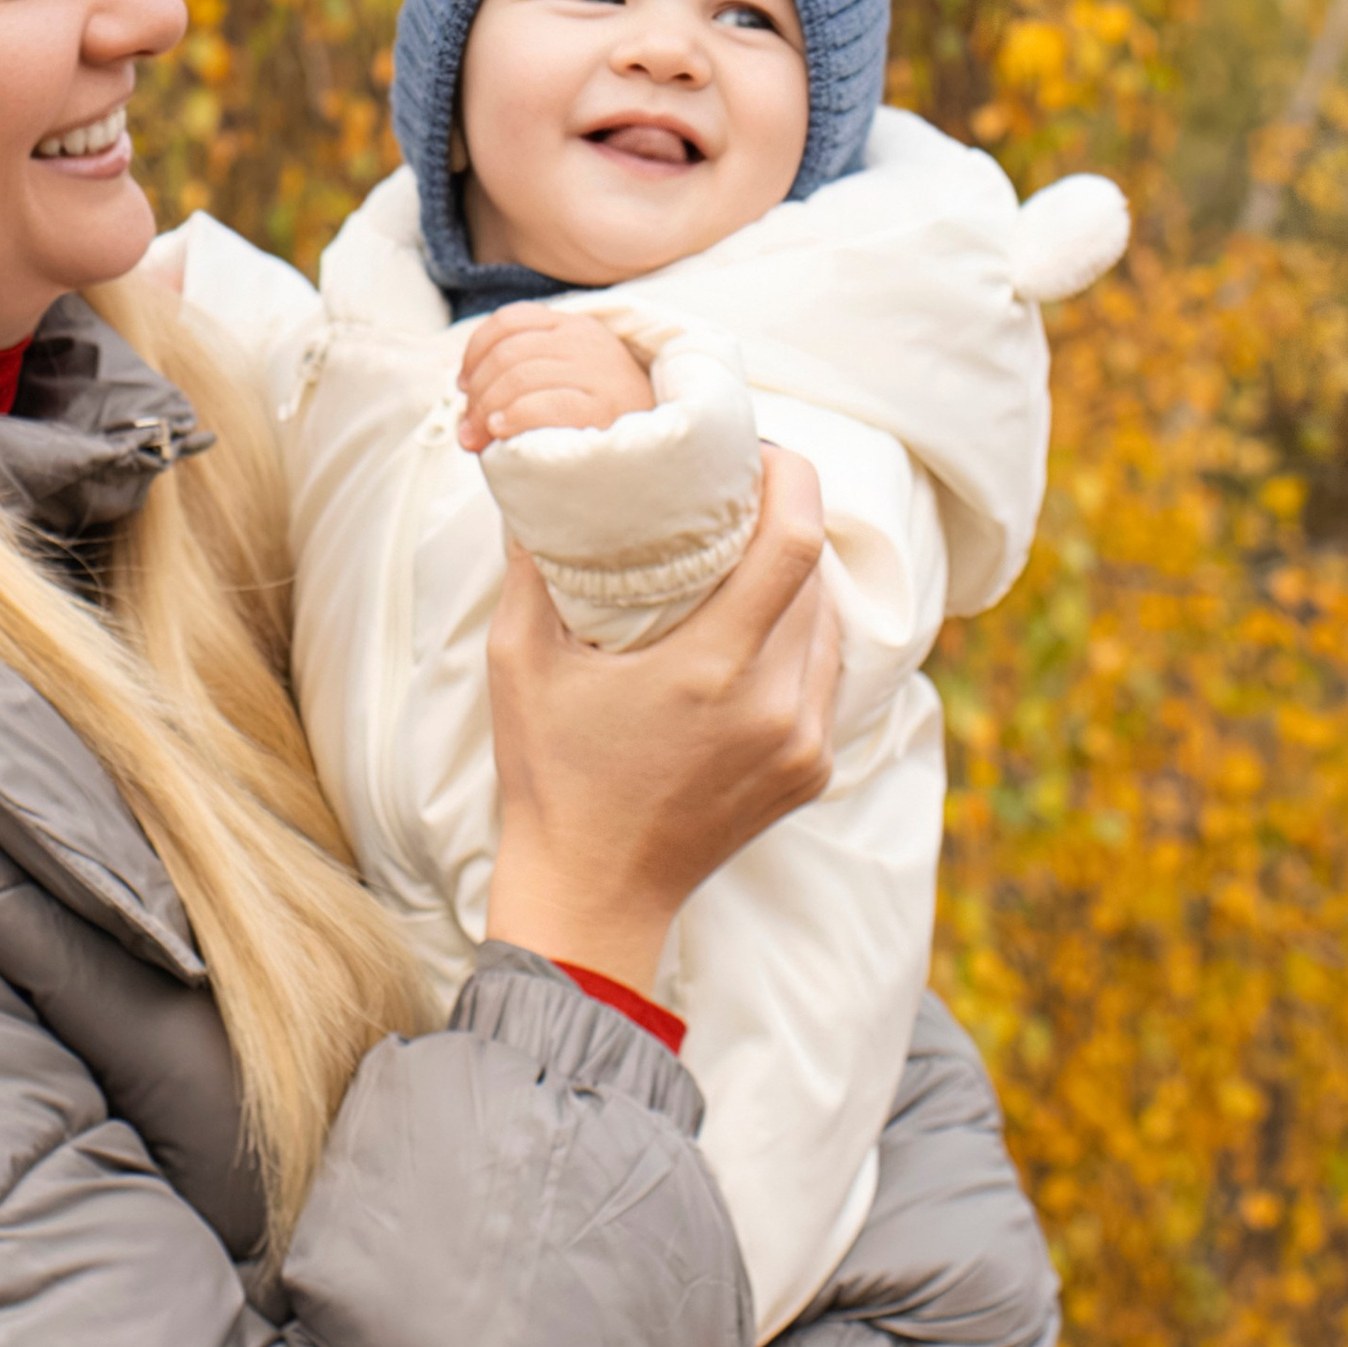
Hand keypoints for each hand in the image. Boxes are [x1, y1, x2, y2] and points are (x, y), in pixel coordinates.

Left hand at [459, 305, 654, 451]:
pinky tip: (501, 431)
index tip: (462, 386)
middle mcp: (588, 342)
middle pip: (508, 353)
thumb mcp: (559, 386)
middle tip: (468, 428)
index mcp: (574, 327)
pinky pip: (544, 404)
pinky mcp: (605, 409)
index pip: (509, 320)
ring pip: (519, 376)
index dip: (474, 352)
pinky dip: (512, 416)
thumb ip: (516, 382)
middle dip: (476, 392)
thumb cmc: (595, 426)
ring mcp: (600, 373)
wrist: (651, 461)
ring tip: (479, 437)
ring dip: (486, 409)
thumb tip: (463, 408)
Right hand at [483, 446, 839, 994]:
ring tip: (749, 556)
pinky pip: (826, 676)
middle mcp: (773, 706)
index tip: (764, 454)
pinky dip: (801, 638)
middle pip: (816, 576)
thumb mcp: (518, 662)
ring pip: (829, 625)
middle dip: (787, 522)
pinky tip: (758, 627)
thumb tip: (534, 488)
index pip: (794, 545)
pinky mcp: (812, 770)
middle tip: (741, 494)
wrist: (593, 892)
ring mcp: (802, 743)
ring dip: (798, 580)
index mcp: (709, 671)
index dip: (794, 482)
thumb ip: (530, 569)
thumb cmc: (550, 777)